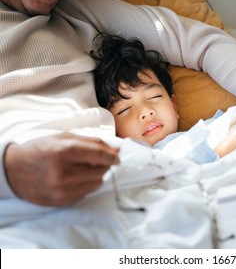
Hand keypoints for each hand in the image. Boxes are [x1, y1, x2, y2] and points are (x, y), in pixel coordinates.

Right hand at [4, 133, 119, 206]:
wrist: (13, 170)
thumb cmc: (40, 150)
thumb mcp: (64, 138)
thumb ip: (92, 142)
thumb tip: (116, 149)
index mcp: (63, 151)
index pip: (99, 155)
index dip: (113, 156)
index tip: (118, 156)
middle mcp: (63, 172)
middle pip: (100, 170)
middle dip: (104, 164)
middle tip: (97, 160)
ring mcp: (61, 190)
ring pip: (96, 183)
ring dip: (96, 175)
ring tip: (82, 168)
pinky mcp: (61, 201)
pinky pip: (86, 193)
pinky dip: (86, 184)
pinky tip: (75, 178)